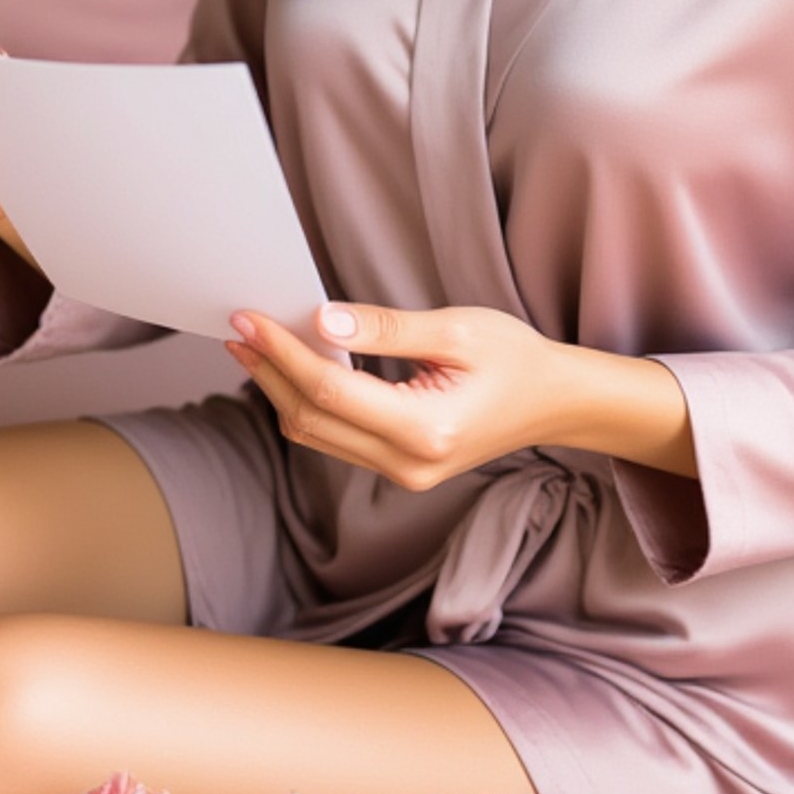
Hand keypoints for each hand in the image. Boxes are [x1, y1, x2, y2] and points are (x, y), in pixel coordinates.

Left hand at [225, 303, 581, 492]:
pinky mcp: (399, 469)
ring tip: (254, 345)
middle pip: (311, 419)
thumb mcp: (457, 330)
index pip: (329, 390)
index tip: (250, 319)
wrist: (554, 403)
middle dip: (270, 370)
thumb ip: (386, 328)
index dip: (282, 353)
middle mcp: (408, 464)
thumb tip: (322, 319)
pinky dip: (308, 403)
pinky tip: (294, 369)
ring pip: (316, 435)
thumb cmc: (516, 360)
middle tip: (239, 327)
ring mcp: (403, 474)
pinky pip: (335, 439)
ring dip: (281, 389)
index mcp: (425, 430)